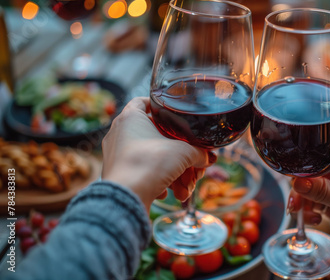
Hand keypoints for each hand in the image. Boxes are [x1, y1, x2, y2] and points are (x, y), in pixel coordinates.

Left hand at [101, 97, 215, 209]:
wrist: (128, 197)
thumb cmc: (150, 164)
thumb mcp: (183, 153)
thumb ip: (198, 152)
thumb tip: (207, 158)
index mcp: (130, 118)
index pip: (143, 101)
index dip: (159, 106)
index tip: (173, 114)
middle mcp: (119, 133)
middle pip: (155, 136)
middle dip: (178, 154)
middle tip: (192, 166)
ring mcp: (116, 154)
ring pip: (151, 158)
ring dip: (172, 173)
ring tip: (184, 189)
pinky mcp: (118, 174)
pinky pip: (142, 172)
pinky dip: (157, 181)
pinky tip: (168, 192)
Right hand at [289, 144, 329, 279]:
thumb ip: (325, 192)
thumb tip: (297, 181)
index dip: (316, 152)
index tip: (299, 163)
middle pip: (317, 167)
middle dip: (303, 180)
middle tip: (295, 194)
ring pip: (311, 185)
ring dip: (302, 197)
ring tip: (298, 210)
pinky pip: (312, 201)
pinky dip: (307, 209)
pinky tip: (313, 219)